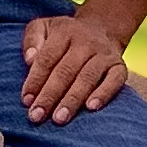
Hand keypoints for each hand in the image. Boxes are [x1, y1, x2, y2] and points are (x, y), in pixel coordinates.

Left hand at [20, 9, 129, 125]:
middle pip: (65, 71)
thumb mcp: (44, 27)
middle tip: (37, 116)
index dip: (35, 80)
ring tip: (59, 119)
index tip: (26, 101)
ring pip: (87, 78)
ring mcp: (104, 54)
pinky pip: (114, 81)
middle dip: (50, 95)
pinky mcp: (120, 66)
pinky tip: (91, 108)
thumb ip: (32, 39)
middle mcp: (86, 42)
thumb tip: (29, 59)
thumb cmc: (65, 36)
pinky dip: (104, 94)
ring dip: (72, 100)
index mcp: (64, 32)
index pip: (47, 58)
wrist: (102, 29)